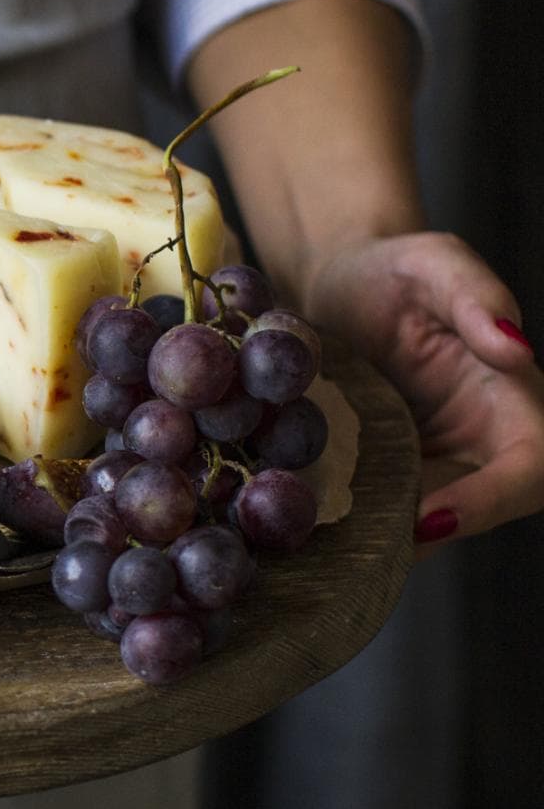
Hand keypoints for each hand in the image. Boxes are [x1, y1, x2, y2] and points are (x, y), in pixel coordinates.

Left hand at [306, 231, 543, 543]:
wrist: (332, 284)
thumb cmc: (393, 268)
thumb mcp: (434, 262)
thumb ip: (477, 298)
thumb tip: (517, 349)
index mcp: (511, 401)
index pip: (528, 467)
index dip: (488, 501)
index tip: (430, 515)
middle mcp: (476, 447)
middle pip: (472, 515)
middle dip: (419, 538)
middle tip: (354, 546)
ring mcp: (424, 467)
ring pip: (415, 527)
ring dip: (373, 541)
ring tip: (315, 544)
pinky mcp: (376, 475)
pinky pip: (369, 512)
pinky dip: (338, 525)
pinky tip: (288, 527)